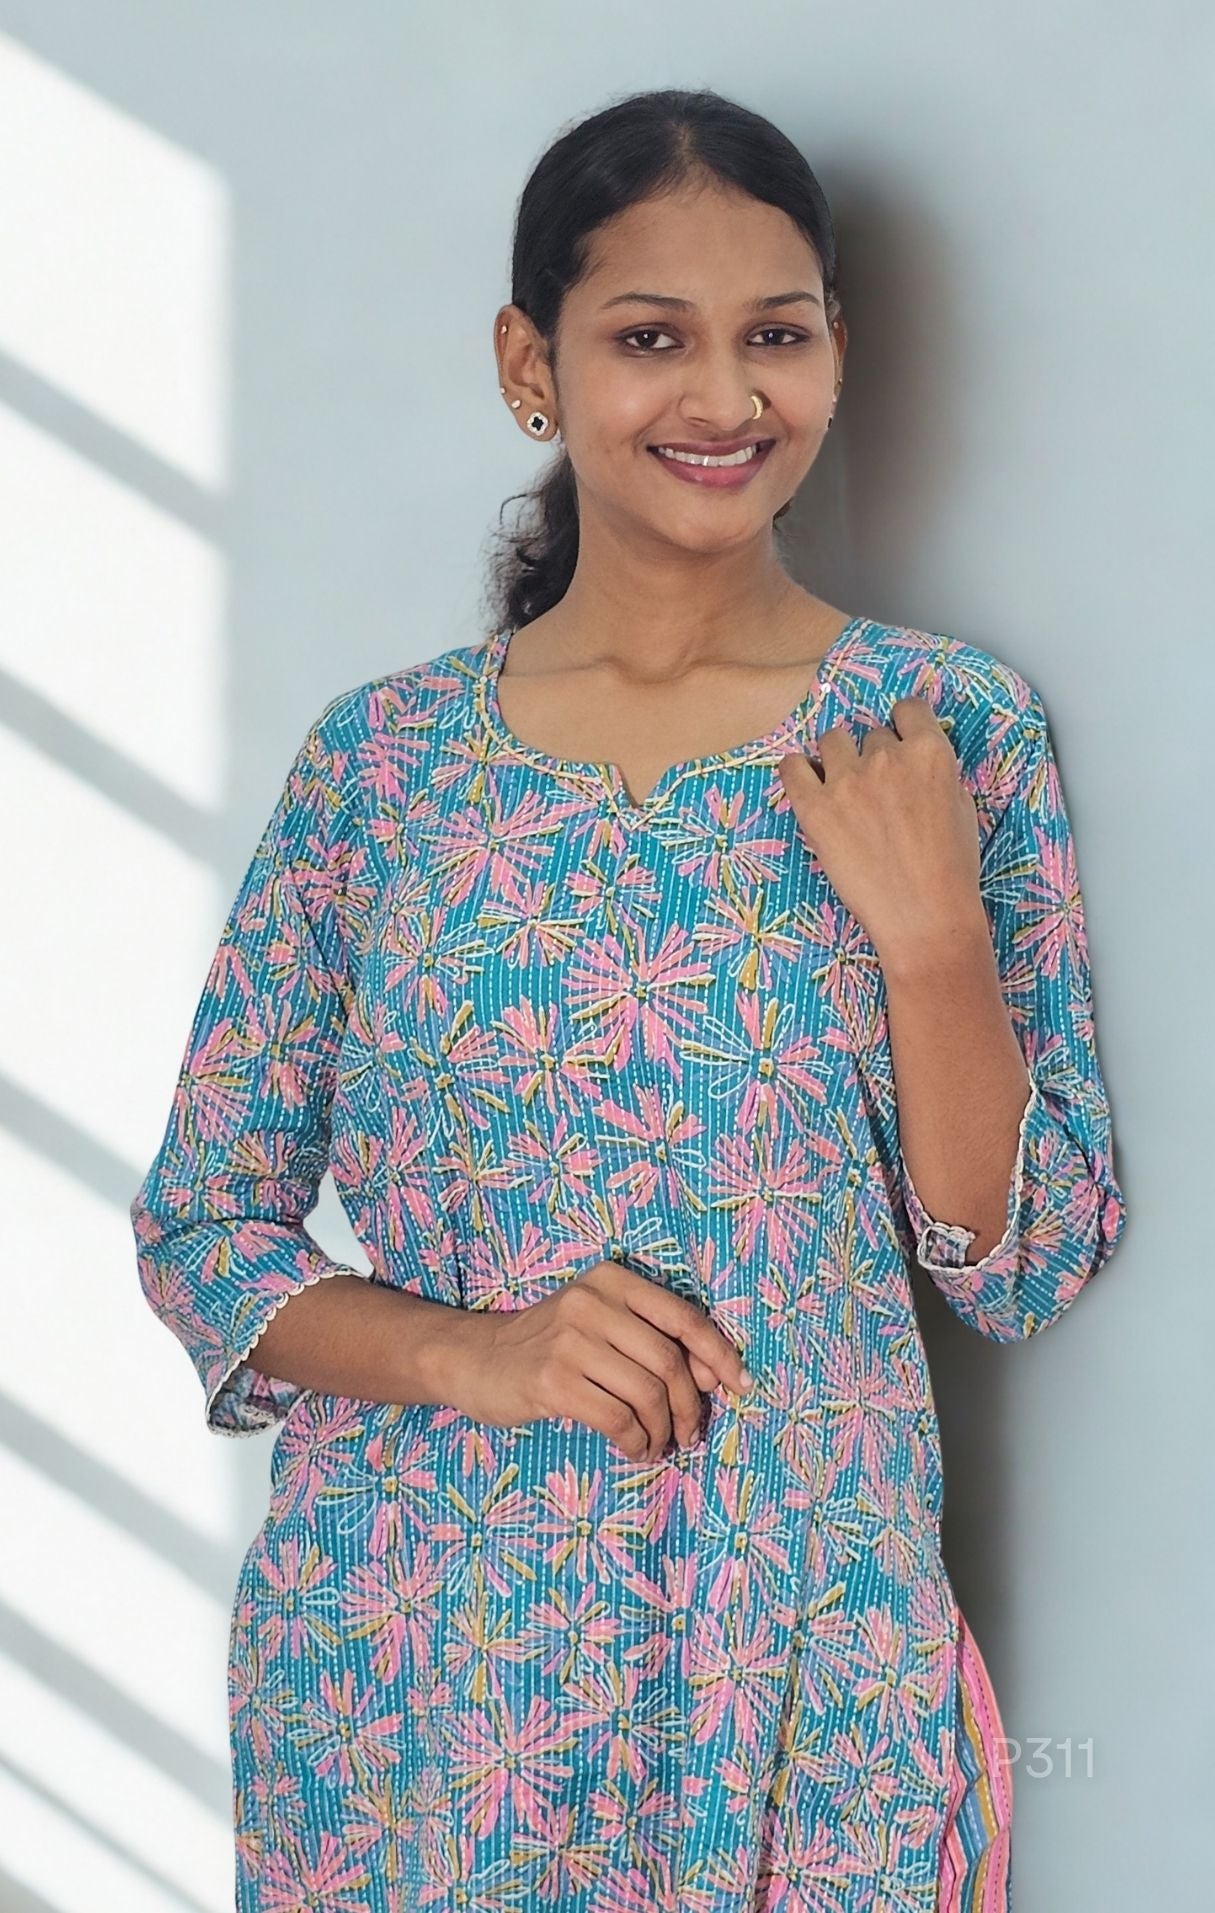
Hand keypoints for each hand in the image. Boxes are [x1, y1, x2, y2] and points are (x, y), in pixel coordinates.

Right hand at [441, 1260, 753, 1463]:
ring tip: (658, 1445)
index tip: (742, 1387)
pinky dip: (636, 1441)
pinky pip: (617, 1419)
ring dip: (663, 1430)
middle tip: (691, 1434)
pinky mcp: (552, 1381)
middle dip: (691, 1407)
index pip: (684, 1317)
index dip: (720, 1356)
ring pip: (647, 1394)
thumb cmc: (549, 1345)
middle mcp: (593, 1302)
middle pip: (670, 1362)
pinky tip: (634, 1448)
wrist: (473, 1357)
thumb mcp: (599, 1323)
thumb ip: (650, 1339)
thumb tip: (712, 1378)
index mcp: (612, 1280)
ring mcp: (570, 1340)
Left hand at [777, 696, 985, 966]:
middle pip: (870, 734)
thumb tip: (913, 762)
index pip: (908, 709)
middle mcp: (887, 757)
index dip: (902, 725)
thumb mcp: (962, 808)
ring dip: (837, 758)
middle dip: (873, 757)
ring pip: (832, 740)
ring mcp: (848, 780)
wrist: (924, 917)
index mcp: (930, 753)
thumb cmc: (951, 870)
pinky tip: (805, 782)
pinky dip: (797, 770)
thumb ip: (936, 774)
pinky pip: (791, 767)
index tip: (898, 741)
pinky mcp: (815, 808)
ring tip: (842, 790)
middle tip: (876, 793)